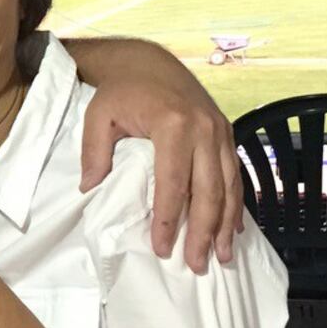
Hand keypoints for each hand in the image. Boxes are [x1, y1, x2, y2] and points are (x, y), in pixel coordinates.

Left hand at [72, 39, 241, 271]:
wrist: (150, 62)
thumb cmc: (122, 91)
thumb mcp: (99, 115)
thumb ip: (93, 151)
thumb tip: (90, 188)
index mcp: (173, 125)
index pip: (173, 184)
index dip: (169, 220)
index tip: (162, 249)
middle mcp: (204, 130)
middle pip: (208, 191)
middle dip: (203, 232)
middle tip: (196, 265)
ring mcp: (220, 131)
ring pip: (229, 186)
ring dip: (226, 225)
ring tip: (222, 257)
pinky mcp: (227, 133)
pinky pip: (236, 175)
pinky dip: (236, 204)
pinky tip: (234, 229)